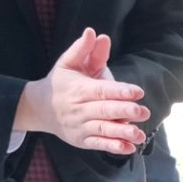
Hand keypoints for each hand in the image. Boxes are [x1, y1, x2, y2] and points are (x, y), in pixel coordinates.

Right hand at [15, 28, 148, 152]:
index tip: (137, 92)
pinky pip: (98, 145)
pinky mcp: (81, 140)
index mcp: (78, 89)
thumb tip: (94, 32)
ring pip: (102, 130)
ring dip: (122, 133)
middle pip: (103, 111)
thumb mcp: (68, 62)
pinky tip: (129, 148)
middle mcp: (78, 109)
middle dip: (124, 112)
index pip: (101, 91)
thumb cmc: (60, 82)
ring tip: (139, 134)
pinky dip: (113, 148)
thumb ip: (83, 49)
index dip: (119, 91)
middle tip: (143, 111)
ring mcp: (79, 127)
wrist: (39, 108)